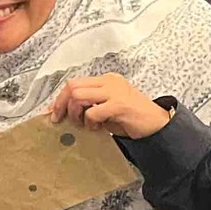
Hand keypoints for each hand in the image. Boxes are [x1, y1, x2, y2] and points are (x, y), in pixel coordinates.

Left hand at [48, 74, 170, 139]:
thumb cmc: (131, 118)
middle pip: (72, 86)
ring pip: (79, 96)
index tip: (53, 112)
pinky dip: (90, 123)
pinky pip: (93, 112)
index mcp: (106, 80)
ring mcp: (115, 92)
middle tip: (62, 120)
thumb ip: (87, 106)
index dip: (60, 98)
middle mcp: (109, 82)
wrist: (157, 124)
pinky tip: (97, 128)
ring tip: (84, 124)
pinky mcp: (119, 105)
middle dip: (62, 105)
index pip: (75, 83)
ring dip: (75, 114)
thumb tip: (59, 111)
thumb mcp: (106, 108)